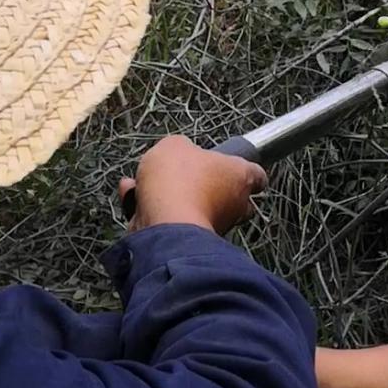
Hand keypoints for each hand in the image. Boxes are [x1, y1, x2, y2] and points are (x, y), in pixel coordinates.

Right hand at [119, 136, 266, 236]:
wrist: (165, 224)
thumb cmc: (179, 183)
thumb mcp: (174, 145)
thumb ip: (180, 147)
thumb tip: (178, 151)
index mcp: (239, 176)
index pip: (256, 174)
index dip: (244, 168)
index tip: (235, 165)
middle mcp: (232, 205)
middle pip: (227, 194)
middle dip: (204, 185)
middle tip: (182, 174)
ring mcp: (212, 225)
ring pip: (192, 206)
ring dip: (169, 195)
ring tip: (143, 182)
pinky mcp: (187, 242)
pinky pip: (169, 220)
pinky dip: (150, 208)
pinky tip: (132, 195)